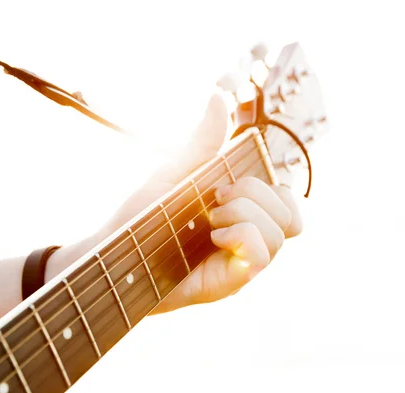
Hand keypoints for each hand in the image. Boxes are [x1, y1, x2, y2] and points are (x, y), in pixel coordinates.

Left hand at [147, 94, 302, 312]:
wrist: (113, 255)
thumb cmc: (141, 218)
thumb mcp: (175, 173)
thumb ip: (203, 143)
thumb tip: (218, 98)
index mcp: (241, 215)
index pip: (287, 200)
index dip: (269, 186)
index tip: (225, 183)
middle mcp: (248, 239)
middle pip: (290, 214)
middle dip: (255, 195)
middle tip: (215, 199)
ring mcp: (242, 261)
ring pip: (280, 233)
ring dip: (244, 215)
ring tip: (208, 220)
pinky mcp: (233, 282)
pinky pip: (262, 255)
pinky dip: (241, 237)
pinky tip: (212, 238)